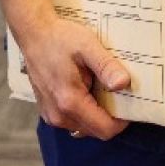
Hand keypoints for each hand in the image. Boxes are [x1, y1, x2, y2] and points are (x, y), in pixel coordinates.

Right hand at [19, 16, 130, 140]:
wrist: (34, 34)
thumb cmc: (60, 38)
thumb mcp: (87, 46)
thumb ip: (106, 66)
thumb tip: (124, 84)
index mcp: (70, 102)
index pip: (105, 129)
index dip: (122, 121)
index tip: (131, 103)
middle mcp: (59, 116)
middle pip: (96, 131)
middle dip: (111, 117)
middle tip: (117, 93)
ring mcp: (52, 116)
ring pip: (85, 128)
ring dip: (97, 114)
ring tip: (101, 89)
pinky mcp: (48, 112)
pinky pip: (74, 121)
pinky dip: (85, 112)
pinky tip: (87, 90)